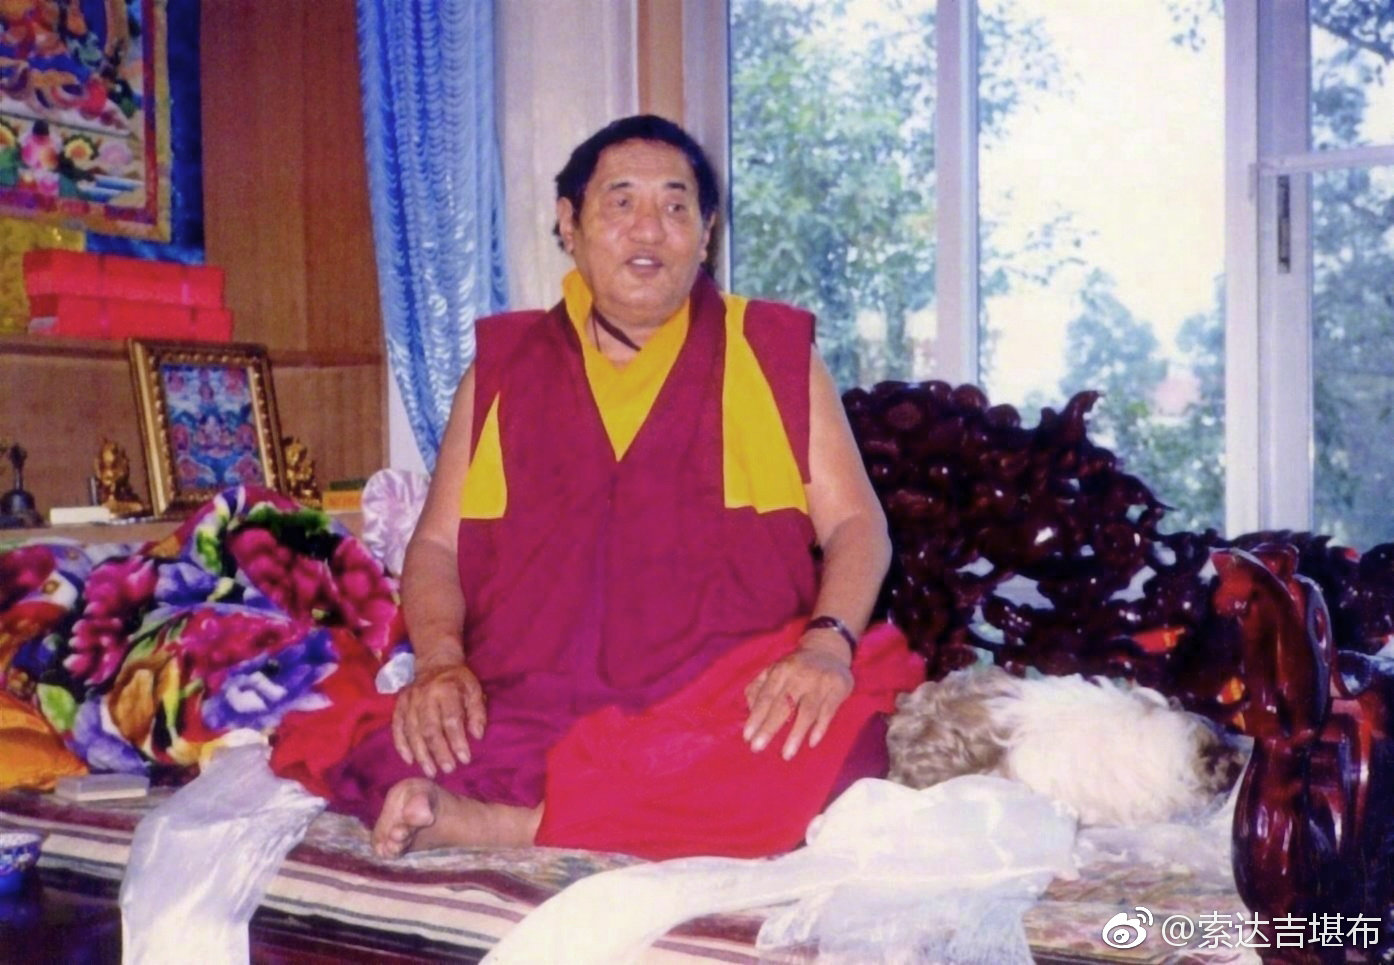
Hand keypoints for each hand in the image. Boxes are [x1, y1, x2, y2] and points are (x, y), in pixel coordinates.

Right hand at [391, 658, 486, 777]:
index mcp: (446, 690)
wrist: (435, 663)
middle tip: (448, 770)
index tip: (465, 759)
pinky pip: (397, 728)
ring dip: (421, 754)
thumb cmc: (458, 681)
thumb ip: (477, 712)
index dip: (458, 741)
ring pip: (412, 732)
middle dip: (439, 752)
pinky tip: (410, 761)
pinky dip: (402, 746)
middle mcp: (425, 695)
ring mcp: (409, 701)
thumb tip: (477, 735)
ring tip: (431, 771)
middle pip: (430, 729)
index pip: (451, 720)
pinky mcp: (398, 705)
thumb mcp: (474, 689)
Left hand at [742, 638, 852, 759]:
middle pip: (783, 705)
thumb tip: (750, 711)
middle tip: (757, 748)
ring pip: (807, 711)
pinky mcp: (838, 688)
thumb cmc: (795, 667)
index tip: (747, 736)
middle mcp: (800, 675)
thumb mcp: (774, 670)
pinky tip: (811, 743)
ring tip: (786, 755)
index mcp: (781, 670)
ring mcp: (820, 682)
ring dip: (796, 734)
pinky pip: (828, 711)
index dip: (756, 716)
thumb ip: (758, 687)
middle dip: (769, 728)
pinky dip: (820, 728)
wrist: (828, 649)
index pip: (766, 696)